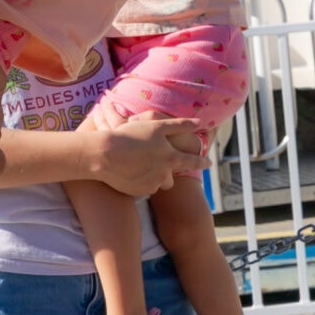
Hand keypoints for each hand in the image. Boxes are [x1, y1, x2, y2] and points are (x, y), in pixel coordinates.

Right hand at [83, 115, 205, 195]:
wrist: (105, 155)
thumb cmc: (130, 136)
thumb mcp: (156, 126)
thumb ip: (180, 125)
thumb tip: (200, 123)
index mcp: (171, 157)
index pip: (192, 161)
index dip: (202, 162)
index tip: (209, 163)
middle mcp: (164, 174)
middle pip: (171, 178)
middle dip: (166, 173)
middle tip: (153, 164)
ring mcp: (150, 184)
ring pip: (156, 183)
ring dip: (151, 177)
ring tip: (136, 165)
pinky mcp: (138, 192)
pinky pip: (142, 188)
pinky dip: (138, 181)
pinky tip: (127, 171)